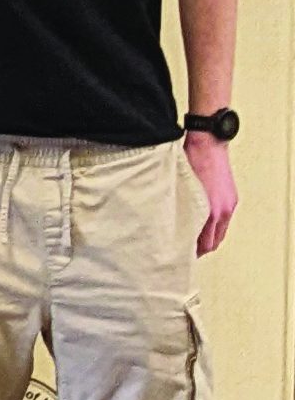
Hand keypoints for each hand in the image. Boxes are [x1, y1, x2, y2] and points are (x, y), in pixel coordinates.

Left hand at [185, 130, 237, 254]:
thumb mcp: (177, 190)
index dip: (191, 254)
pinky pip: (223, 220)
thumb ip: (176, 211)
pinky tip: (200, 224)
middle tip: (183, 253)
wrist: (207, 141)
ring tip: (190, 241)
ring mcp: (229, 203)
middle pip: (213, 242)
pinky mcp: (230, 197)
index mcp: (210, 212)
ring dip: (207, 238)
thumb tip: (168, 229)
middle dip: (200, 250)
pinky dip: (213, 226)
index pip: (204, 245)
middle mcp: (222, 210)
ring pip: (219, 232)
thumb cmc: (189, 160)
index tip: (178, 258)